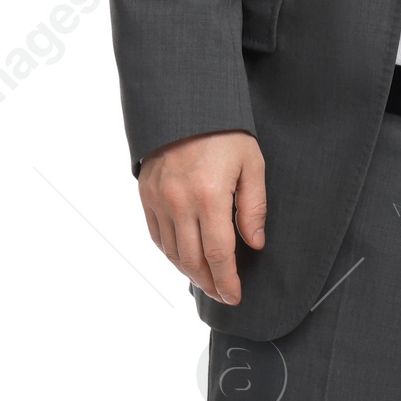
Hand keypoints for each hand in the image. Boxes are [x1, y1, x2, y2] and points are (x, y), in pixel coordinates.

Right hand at [139, 130, 263, 305]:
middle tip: (223, 295)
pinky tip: (185, 259)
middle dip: (209, 283)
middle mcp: (179, 202)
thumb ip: (254, 207)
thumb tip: (255, 244)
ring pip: (172, 252)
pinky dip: (171, 254)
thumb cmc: (225, 133)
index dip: (226, 280)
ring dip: (189, 273)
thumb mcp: (252, 164)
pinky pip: (157, 235)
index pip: (218, 254)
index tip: (235, 296)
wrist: (185, 104)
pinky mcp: (146, 194)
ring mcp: (158, 199)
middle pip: (193, 260)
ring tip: (207, 282)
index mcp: (210, 196)